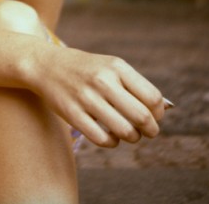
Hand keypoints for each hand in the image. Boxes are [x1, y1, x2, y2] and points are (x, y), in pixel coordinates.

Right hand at [36, 45, 167, 147]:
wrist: (46, 65)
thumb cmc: (86, 69)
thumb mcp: (109, 66)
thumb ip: (134, 85)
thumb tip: (161, 112)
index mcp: (116, 66)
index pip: (153, 98)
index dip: (158, 113)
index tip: (153, 116)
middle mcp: (102, 80)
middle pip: (142, 117)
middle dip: (150, 130)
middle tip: (147, 131)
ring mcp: (86, 97)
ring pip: (125, 131)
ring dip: (132, 137)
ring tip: (129, 133)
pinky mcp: (72, 114)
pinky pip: (103, 139)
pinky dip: (112, 143)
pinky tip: (110, 136)